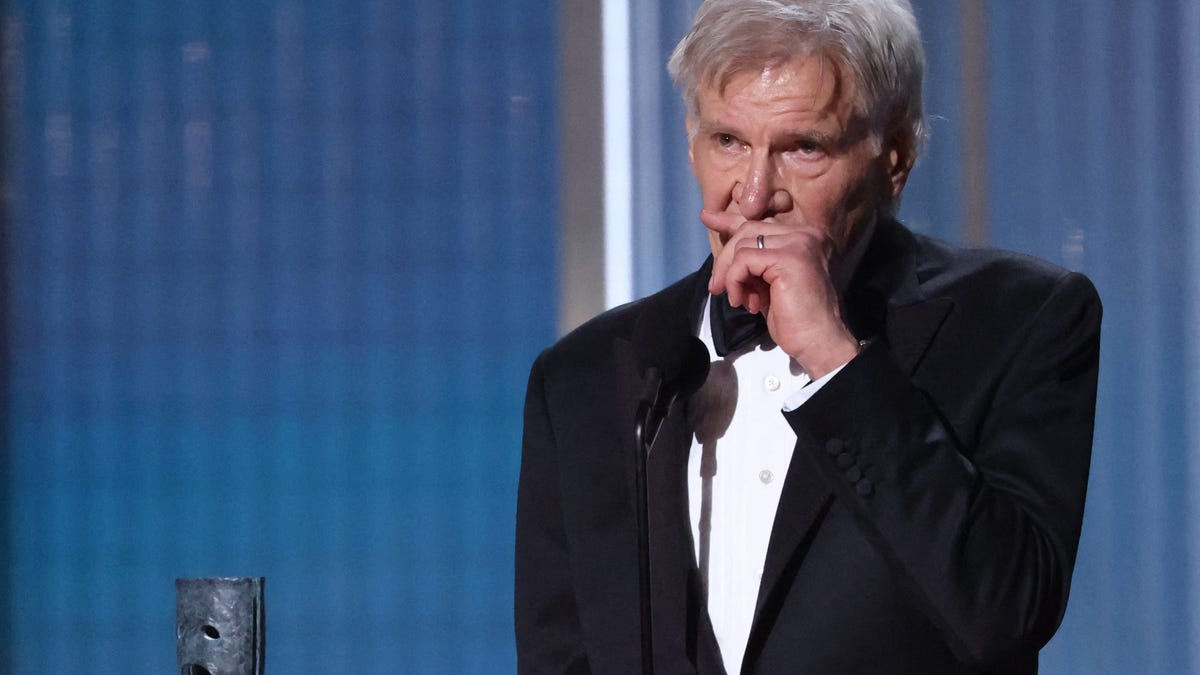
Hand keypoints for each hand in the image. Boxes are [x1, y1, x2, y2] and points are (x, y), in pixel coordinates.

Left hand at [703, 209, 859, 377]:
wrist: (820, 343)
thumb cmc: (796, 321)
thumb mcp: (769, 285)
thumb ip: (755, 264)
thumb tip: (727, 254)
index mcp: (805, 238)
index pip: (760, 222)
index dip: (730, 221)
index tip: (707, 217)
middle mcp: (806, 234)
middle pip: (748, 229)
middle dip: (725, 259)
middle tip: (716, 287)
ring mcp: (799, 243)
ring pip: (743, 244)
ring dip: (731, 275)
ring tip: (740, 300)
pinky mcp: (789, 257)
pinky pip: (744, 260)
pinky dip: (735, 281)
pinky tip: (743, 302)